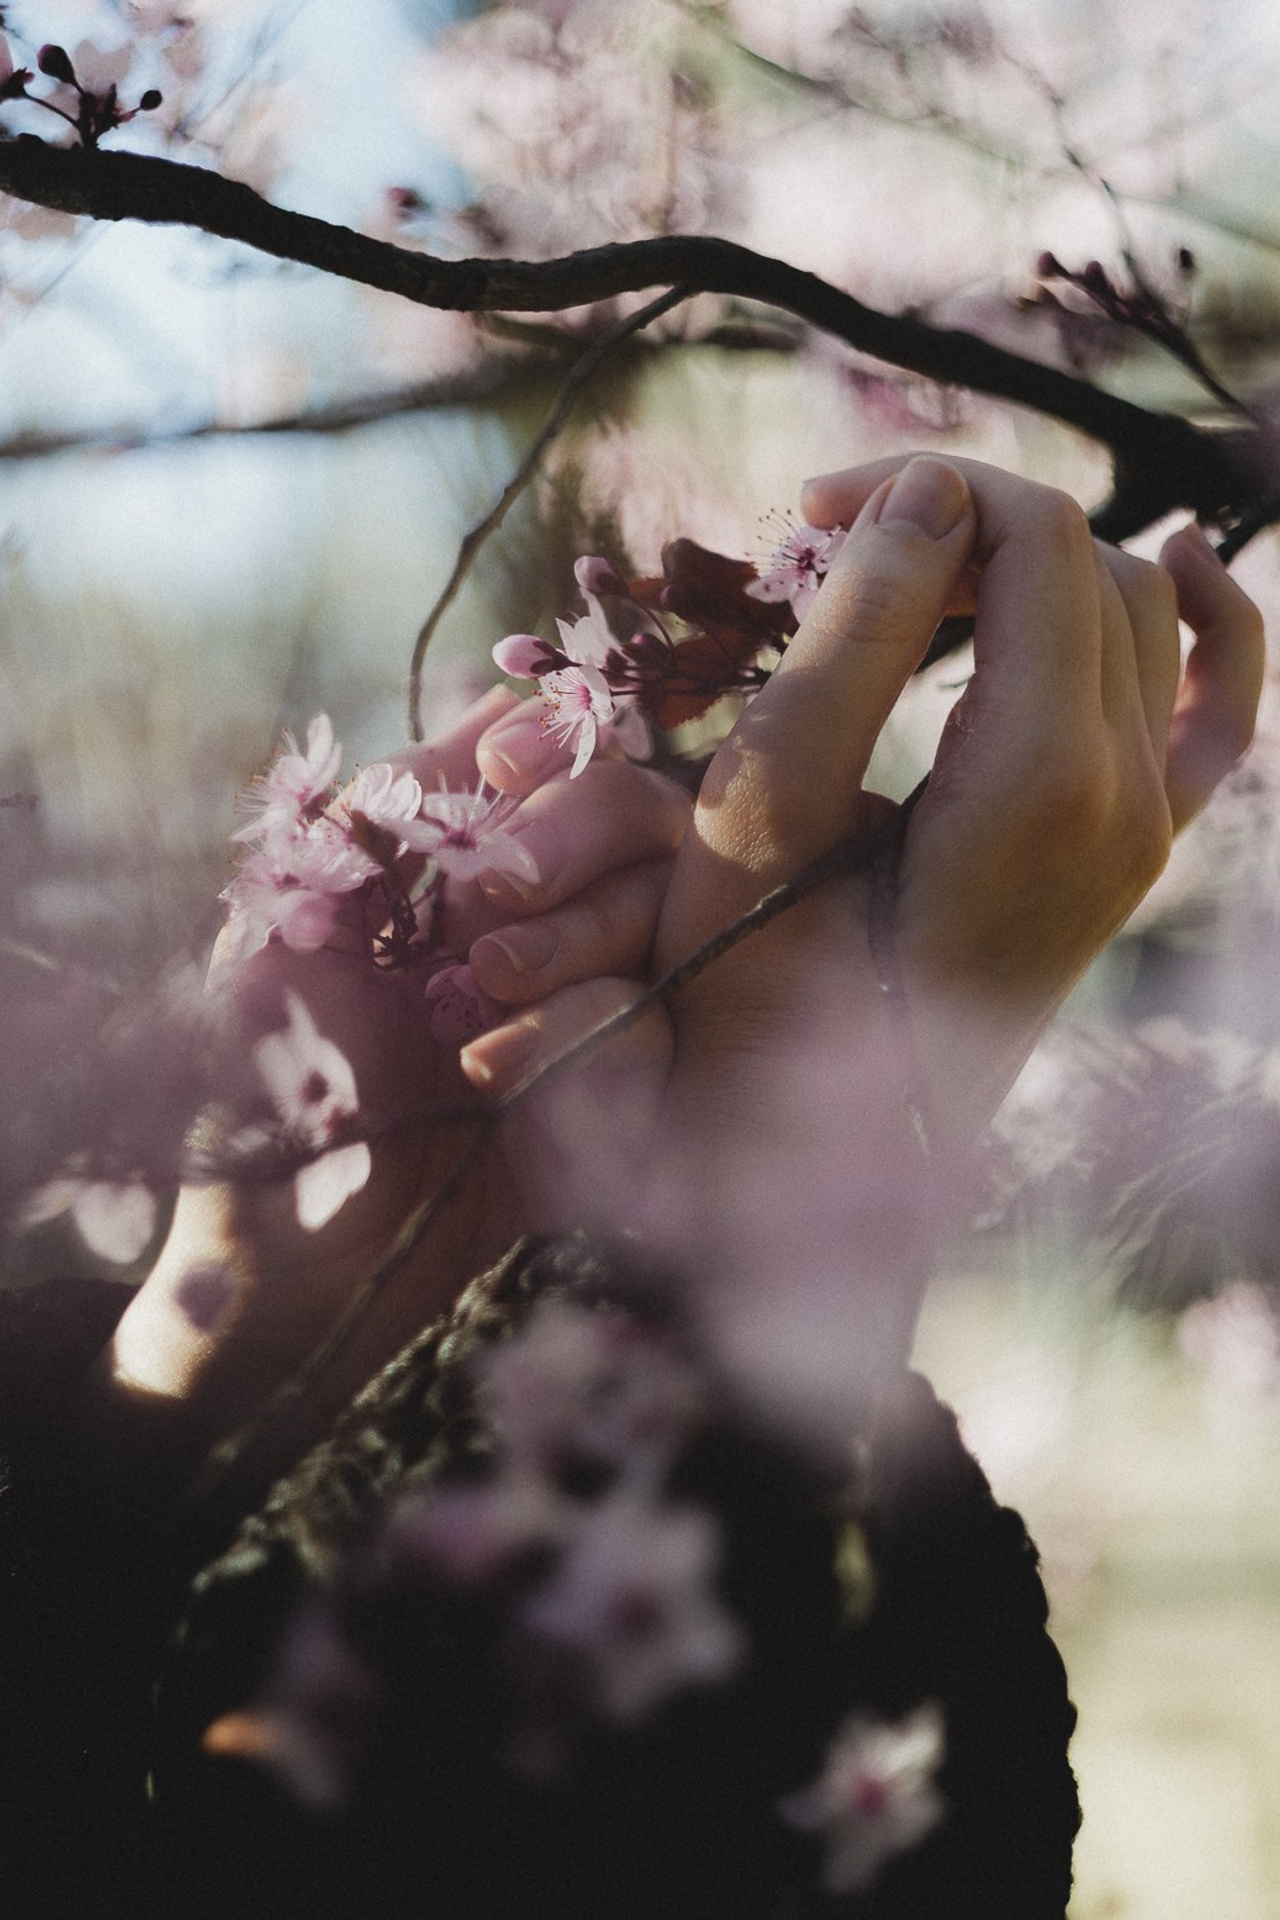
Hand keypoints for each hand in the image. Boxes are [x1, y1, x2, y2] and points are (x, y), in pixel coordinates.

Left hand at [91, 688, 688, 1481]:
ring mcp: (598, 1008)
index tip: (507, 768)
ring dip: (575, 961)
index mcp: (471, 871)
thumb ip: (388, 811)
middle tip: (485, 935)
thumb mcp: (298, 923)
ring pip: (665, 922)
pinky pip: (662, 1030)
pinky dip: (592, 1049)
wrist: (296, 1274)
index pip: (568, 768)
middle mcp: (553, 923)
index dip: (557, 761)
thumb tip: (500, 697)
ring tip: (472, 1040)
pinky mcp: (628, 1100)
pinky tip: (505, 1089)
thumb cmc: (270, 1090)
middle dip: (572, 853)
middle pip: (645, 823)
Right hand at [654, 454, 1262, 1140]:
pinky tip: (1183, 563)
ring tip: (911, 581)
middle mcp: (1125, 799)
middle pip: (1089, 567)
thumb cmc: (752, 993)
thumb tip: (933, 489)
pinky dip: (1205, 627)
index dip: (923, 490)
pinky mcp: (1132, 860)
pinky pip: (1211, 712)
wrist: (800, 1156)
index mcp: (1041, 781)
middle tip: (830, 548)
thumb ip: (855, 636)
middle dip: (966, 523)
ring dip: (1029, 569)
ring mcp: (1144, 836)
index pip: (1037, 541)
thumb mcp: (767, 808)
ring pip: (1136, 618)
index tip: (805, 512)